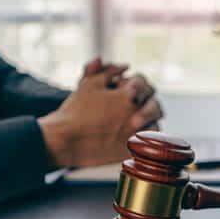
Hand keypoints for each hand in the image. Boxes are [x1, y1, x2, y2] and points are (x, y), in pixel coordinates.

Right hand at [38, 59, 162, 167]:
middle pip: (155, 106)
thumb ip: (110, 71)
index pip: (143, 83)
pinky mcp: (131, 151)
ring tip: (138, 120)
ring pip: (156, 126)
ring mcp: (135, 136)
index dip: (134, 82)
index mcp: (128, 97)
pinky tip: (136, 135)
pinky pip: (149, 145)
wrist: (64, 140)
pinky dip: (146, 138)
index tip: (126, 87)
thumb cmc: (74, 111)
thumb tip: (125, 66)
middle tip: (137, 104)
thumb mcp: (90, 83)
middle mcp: (136, 116)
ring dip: (150, 121)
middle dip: (147, 101)